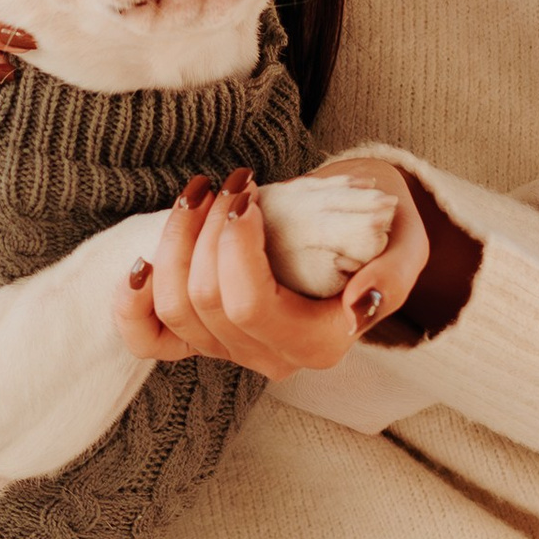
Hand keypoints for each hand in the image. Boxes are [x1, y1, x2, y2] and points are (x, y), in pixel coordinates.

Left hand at [113, 159, 430, 380]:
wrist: (365, 229)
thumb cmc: (385, 228)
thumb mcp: (406, 244)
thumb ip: (393, 275)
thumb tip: (363, 303)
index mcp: (320, 342)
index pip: (251, 304)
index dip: (234, 244)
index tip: (247, 193)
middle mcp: (273, 356)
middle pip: (204, 302)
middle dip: (205, 229)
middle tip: (231, 181)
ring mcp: (234, 349)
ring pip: (173, 310)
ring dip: (174, 242)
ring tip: (201, 193)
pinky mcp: (205, 333)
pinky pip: (150, 338)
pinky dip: (132, 306)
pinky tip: (138, 264)